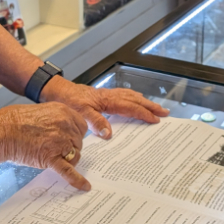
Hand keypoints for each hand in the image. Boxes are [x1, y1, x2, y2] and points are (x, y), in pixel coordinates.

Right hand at [0, 102, 90, 189]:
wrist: (3, 131)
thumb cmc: (16, 121)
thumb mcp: (43, 111)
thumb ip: (57, 120)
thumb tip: (64, 131)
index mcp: (64, 112)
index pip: (82, 127)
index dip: (75, 135)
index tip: (70, 139)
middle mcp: (66, 126)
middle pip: (79, 142)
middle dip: (70, 148)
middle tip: (57, 149)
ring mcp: (60, 142)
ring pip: (75, 156)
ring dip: (69, 160)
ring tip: (54, 159)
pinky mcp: (51, 158)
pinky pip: (68, 171)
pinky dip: (77, 180)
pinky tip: (84, 186)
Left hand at [41, 78, 169, 138]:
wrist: (57, 90)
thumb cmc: (68, 100)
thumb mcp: (80, 112)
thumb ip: (95, 121)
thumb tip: (109, 133)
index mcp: (107, 100)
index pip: (131, 107)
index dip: (144, 113)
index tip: (156, 120)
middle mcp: (110, 95)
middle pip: (135, 100)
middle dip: (151, 106)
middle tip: (165, 112)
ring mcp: (108, 94)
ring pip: (131, 96)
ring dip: (144, 102)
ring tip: (155, 107)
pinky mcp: (103, 95)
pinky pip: (124, 95)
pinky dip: (133, 98)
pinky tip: (135, 100)